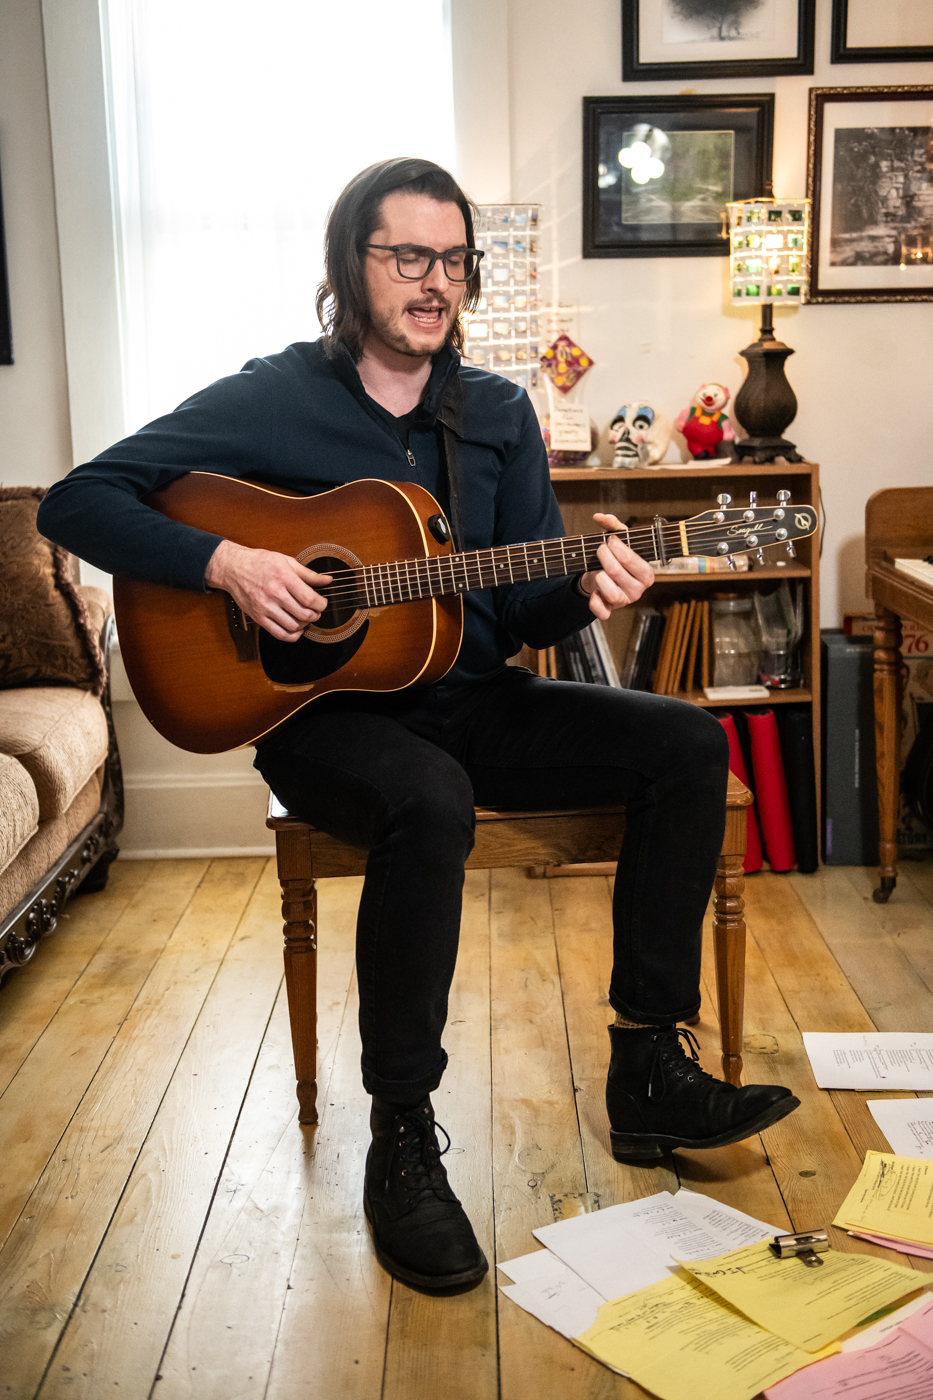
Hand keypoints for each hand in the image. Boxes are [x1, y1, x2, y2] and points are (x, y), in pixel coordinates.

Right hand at [204, 539, 331, 641]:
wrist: (233, 568)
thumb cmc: (259, 562)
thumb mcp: (286, 561)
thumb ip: (308, 574)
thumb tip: (327, 580)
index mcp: (283, 577)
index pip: (309, 598)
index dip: (321, 604)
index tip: (322, 603)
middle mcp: (274, 593)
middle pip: (304, 614)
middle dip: (315, 615)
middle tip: (316, 611)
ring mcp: (265, 607)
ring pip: (293, 626)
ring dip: (304, 625)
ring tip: (305, 618)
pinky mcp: (258, 617)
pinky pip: (279, 634)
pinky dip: (292, 635)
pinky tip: (295, 628)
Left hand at [578, 513, 653, 620]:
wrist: (599, 577)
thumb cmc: (614, 557)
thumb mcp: (616, 540)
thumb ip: (612, 525)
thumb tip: (600, 517)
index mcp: (646, 574)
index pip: (631, 560)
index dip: (617, 547)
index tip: (610, 539)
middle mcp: (638, 590)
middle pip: (616, 572)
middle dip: (604, 556)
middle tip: (600, 549)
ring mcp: (624, 601)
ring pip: (611, 592)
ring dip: (599, 577)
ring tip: (598, 570)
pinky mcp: (610, 610)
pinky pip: (603, 612)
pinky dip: (595, 602)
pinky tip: (594, 591)